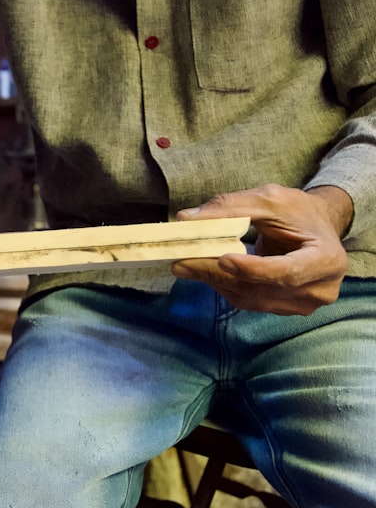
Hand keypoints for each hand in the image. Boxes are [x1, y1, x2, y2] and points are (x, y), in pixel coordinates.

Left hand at [171, 184, 352, 314]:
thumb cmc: (298, 210)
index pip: (287, 272)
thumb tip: (186, 218)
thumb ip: (230, 207)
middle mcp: (319, 289)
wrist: (317, 227)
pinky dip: (223, 285)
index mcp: (326, 260)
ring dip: (214, 281)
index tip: (222, 258)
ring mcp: (302, 304)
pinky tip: (204, 271)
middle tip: (181, 262)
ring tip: (186, 263)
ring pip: (249, 298)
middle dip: (217, 275)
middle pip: (260, 289)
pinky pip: (247, 301)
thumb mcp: (269, 199)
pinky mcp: (284, 308)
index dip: (254, 269)